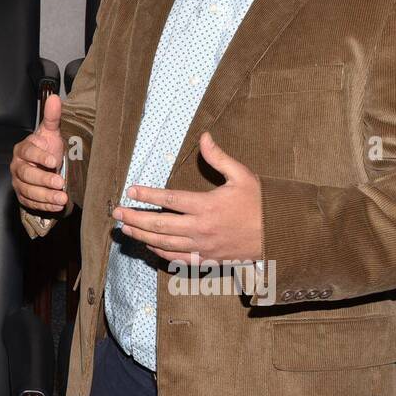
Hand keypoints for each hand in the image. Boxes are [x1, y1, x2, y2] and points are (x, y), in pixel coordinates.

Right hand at [11, 93, 67, 214]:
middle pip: (27, 175)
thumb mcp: (51, 132)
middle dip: (44, 179)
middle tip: (60, 182)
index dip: (40, 156)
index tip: (54, 160)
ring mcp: (19, 183)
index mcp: (23, 149)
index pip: (28, 152)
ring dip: (46, 196)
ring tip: (62, 197)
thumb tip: (55, 98)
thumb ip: (52, 117)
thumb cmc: (48, 147)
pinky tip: (58, 205)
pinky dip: (45, 206)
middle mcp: (18, 167)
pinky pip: (31, 203)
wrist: (47, 165)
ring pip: (29, 191)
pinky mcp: (24, 196)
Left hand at [114, 132, 262, 262]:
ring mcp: (203, 246)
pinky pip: (178, 259)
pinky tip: (149, 246)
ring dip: (142, 236)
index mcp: (207, 205)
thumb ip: (219, 157)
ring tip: (126, 229)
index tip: (130, 191)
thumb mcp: (242, 176)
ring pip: (164, 243)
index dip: (147, 194)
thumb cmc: (261, 203)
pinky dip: (160, 253)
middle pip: (160, 224)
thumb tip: (204, 136)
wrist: (280, 235)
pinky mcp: (208, 259)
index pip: (169, 199)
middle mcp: (201, 228)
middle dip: (134, 218)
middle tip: (116, 214)